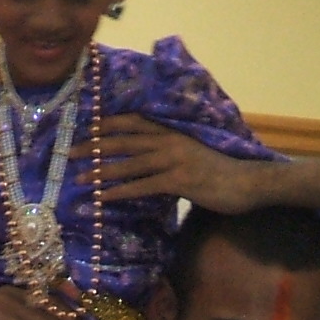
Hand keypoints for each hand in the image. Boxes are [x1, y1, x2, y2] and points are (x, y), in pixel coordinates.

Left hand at [86, 115, 267, 210]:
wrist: (249, 181)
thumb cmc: (222, 170)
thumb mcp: (194, 151)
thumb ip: (171, 150)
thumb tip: (146, 158)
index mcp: (172, 131)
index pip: (133, 122)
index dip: (107, 124)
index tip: (85, 130)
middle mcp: (170, 140)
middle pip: (124, 140)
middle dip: (95, 146)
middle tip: (70, 154)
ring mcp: (175, 159)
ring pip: (130, 163)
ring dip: (102, 171)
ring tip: (80, 179)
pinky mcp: (180, 180)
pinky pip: (143, 186)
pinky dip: (121, 191)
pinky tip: (104, 197)